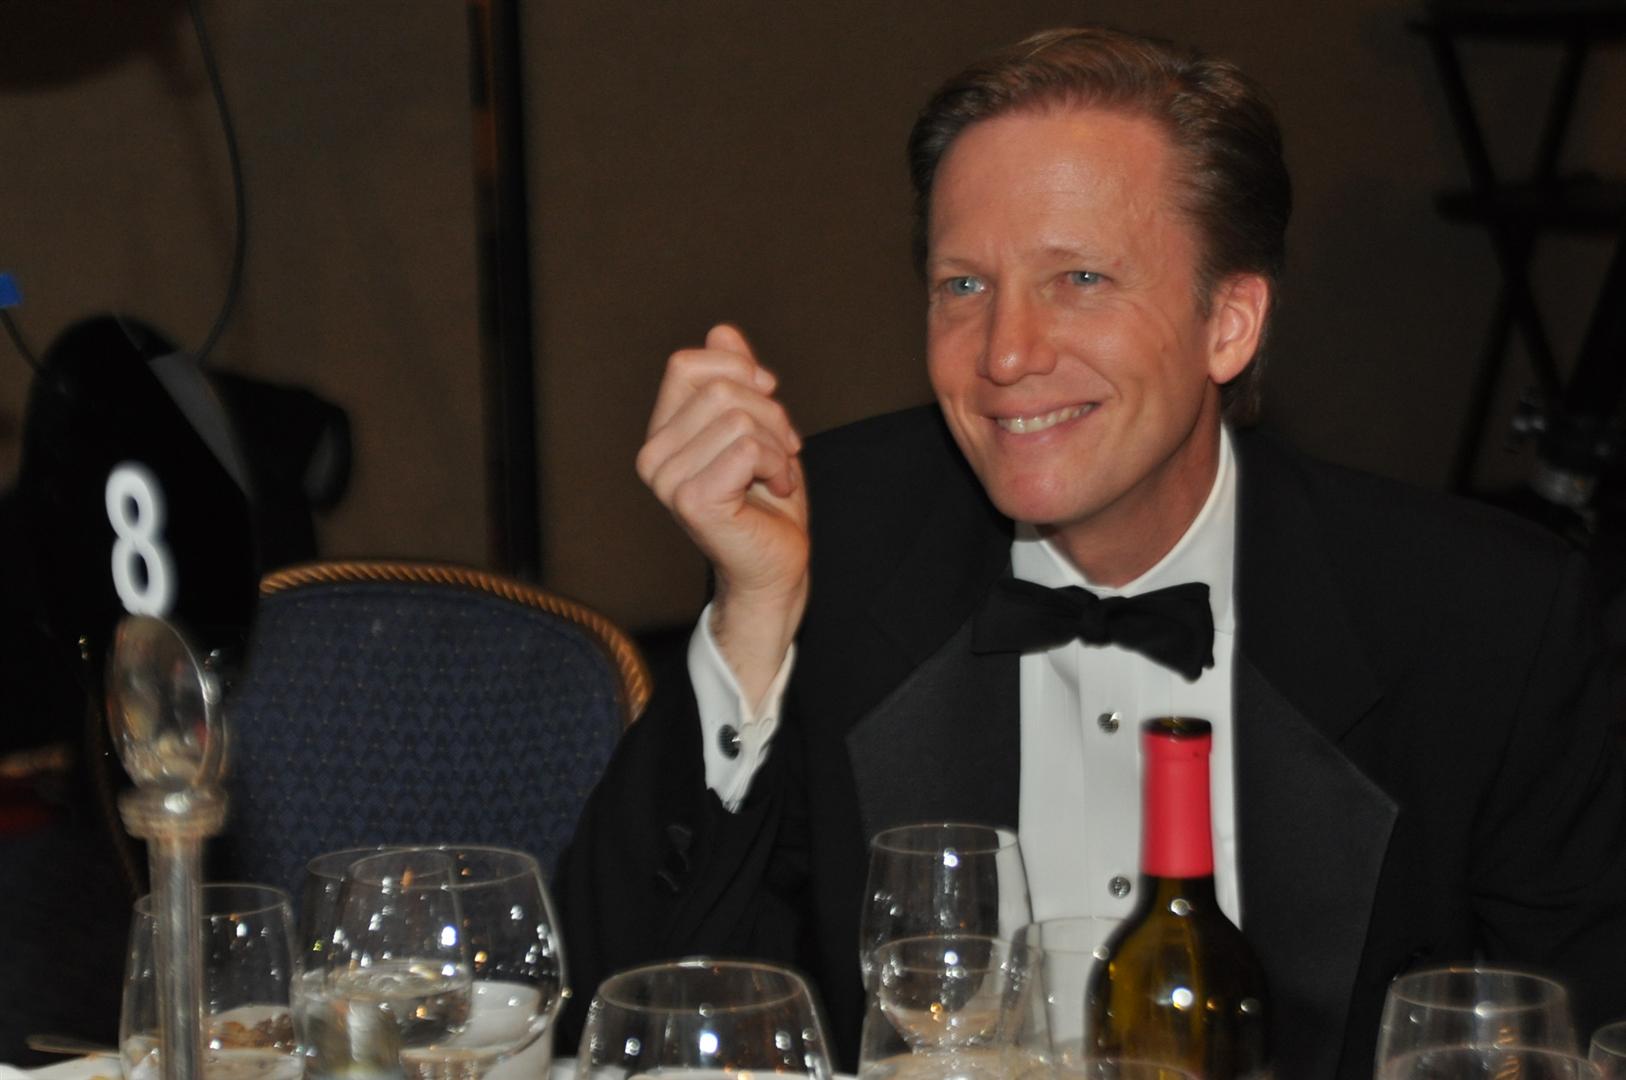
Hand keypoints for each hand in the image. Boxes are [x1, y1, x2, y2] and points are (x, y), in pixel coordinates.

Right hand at [637, 325, 809, 705]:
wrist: (776, 566)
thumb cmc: (766, 502)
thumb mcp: (757, 426)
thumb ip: (736, 380)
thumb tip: (721, 331)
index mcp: (662, 433)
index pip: (687, 364)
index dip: (738, 371)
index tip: (769, 398)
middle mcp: (653, 456)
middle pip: (721, 389)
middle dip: (771, 413)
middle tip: (784, 450)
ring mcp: (667, 480)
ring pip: (738, 417)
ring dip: (778, 444)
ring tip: (778, 473)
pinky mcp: (691, 501)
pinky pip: (748, 448)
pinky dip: (778, 465)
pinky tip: (776, 489)